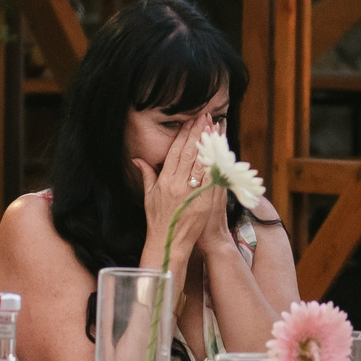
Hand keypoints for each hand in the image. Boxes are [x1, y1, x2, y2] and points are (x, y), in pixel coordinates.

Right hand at [136, 111, 221, 266]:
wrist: (169, 243)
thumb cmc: (158, 220)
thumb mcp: (148, 196)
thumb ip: (147, 175)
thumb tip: (137, 159)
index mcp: (164, 181)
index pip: (175, 152)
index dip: (183, 135)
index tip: (190, 120)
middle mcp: (176, 185)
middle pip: (189, 153)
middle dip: (197, 133)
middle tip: (205, 116)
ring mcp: (190, 193)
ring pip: (201, 163)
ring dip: (209, 144)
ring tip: (214, 128)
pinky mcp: (203, 202)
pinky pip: (211, 180)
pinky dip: (217, 165)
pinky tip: (222, 153)